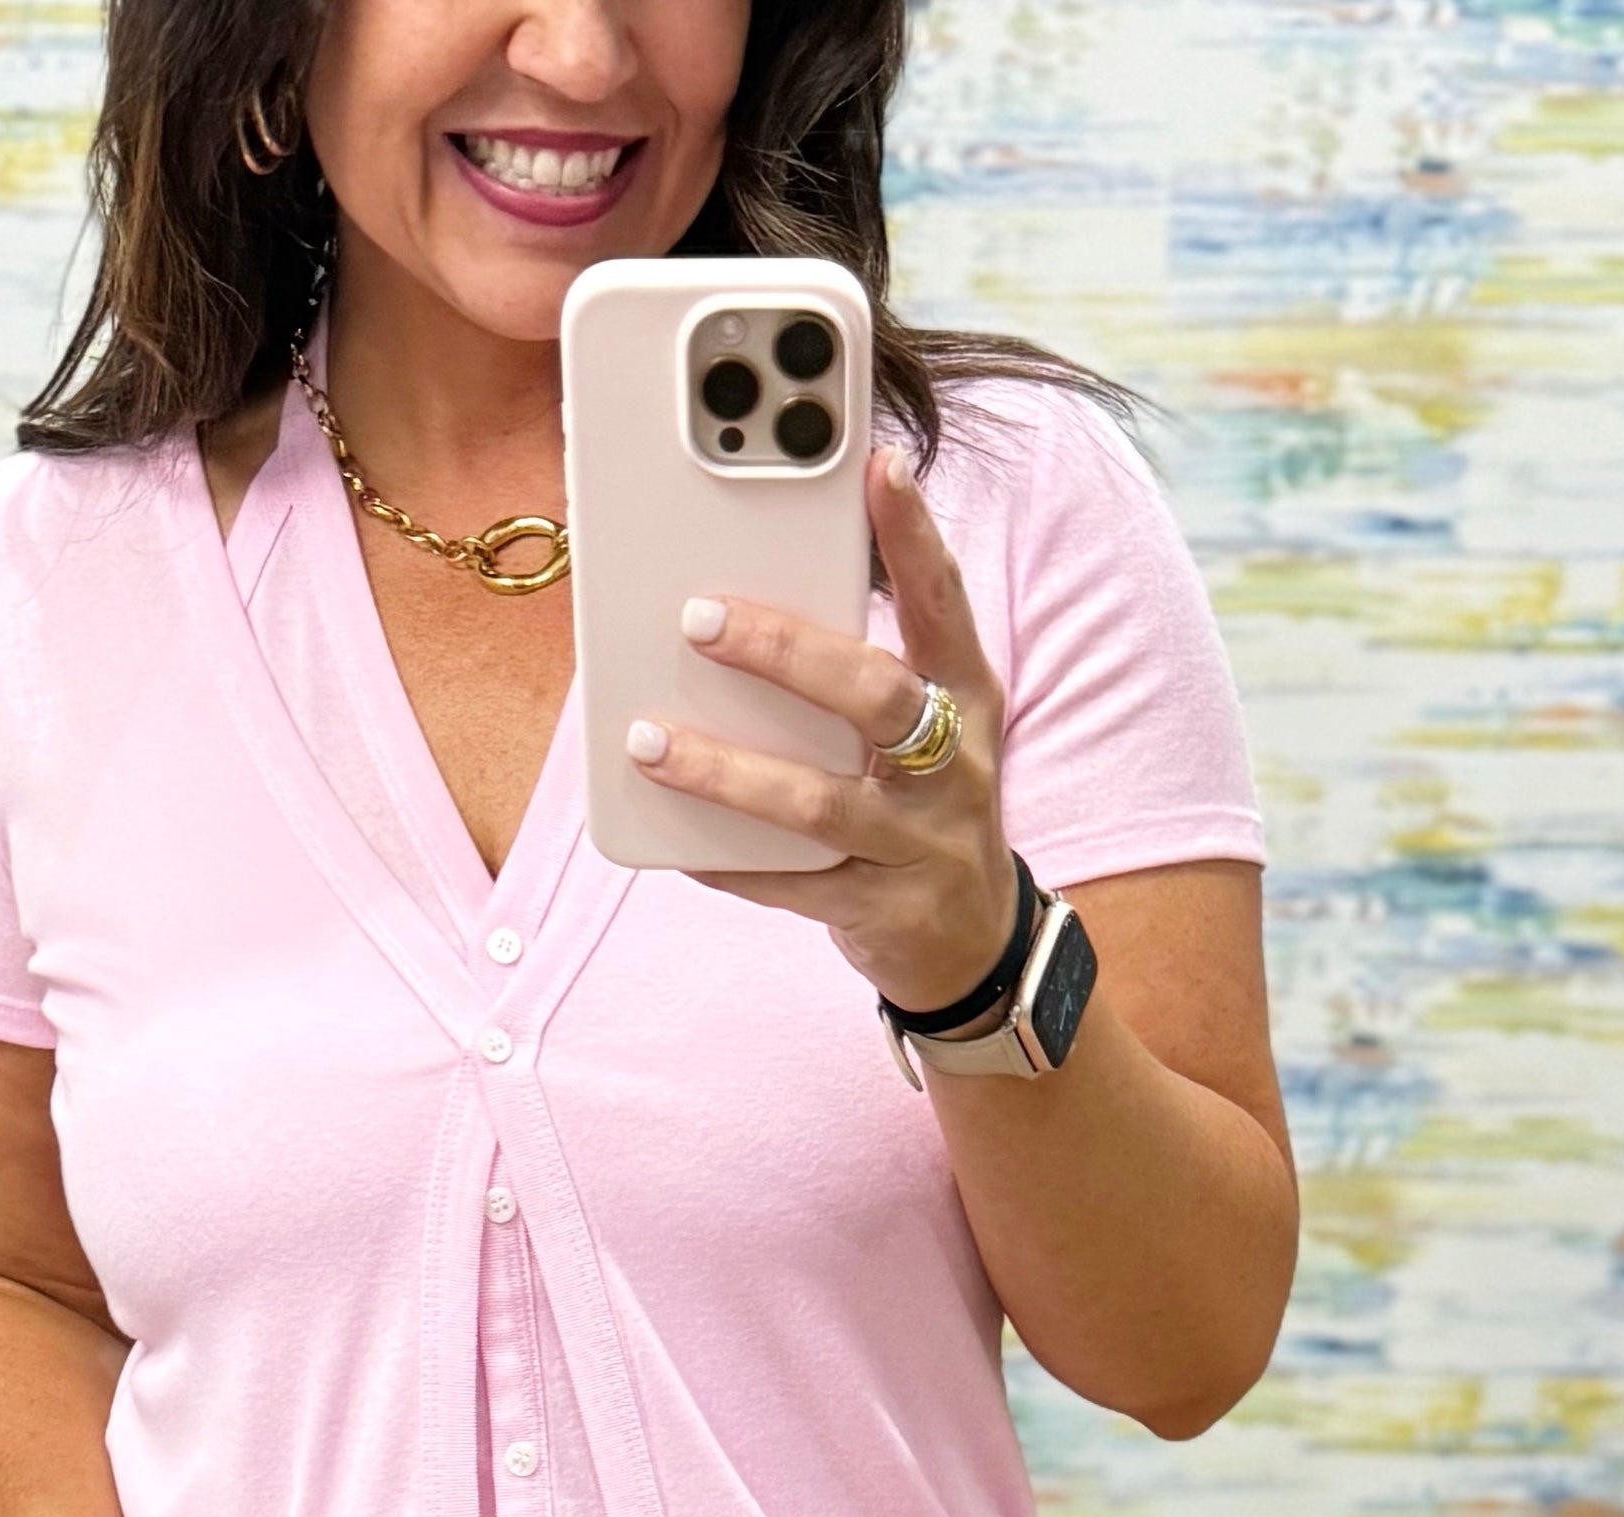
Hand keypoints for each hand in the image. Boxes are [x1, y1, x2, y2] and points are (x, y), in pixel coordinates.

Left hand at [624, 446, 1019, 1018]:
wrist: (973, 945)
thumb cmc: (924, 807)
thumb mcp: (924, 729)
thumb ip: (859, 669)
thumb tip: (746, 597)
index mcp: (966, 698)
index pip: (943, 603)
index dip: (914, 535)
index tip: (879, 464)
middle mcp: (955, 765)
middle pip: (875, 695)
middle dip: (785, 652)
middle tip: (699, 619)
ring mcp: (920, 844)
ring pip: (821, 802)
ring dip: (728, 771)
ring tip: (649, 740)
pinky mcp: (882, 911)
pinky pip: (793, 884)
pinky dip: (730, 862)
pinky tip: (675, 842)